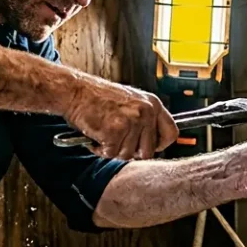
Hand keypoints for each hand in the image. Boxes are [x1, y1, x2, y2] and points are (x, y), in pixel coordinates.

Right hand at [62, 77, 178, 159]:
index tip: (148, 147)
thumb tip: (152, 142)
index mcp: (152, 103)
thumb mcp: (131, 101)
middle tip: (118, 142)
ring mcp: (131, 122)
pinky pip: (111, 153)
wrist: (75, 91)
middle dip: (131, 152)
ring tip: (103, 134)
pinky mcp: (115, 131)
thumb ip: (144, 118)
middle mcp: (145, 112)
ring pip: (128, 155)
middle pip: (148, 151)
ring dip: (113, 150)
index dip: (159, 145)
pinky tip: (95, 136)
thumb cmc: (97, 96)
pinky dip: (100, 149)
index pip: (171, 133)